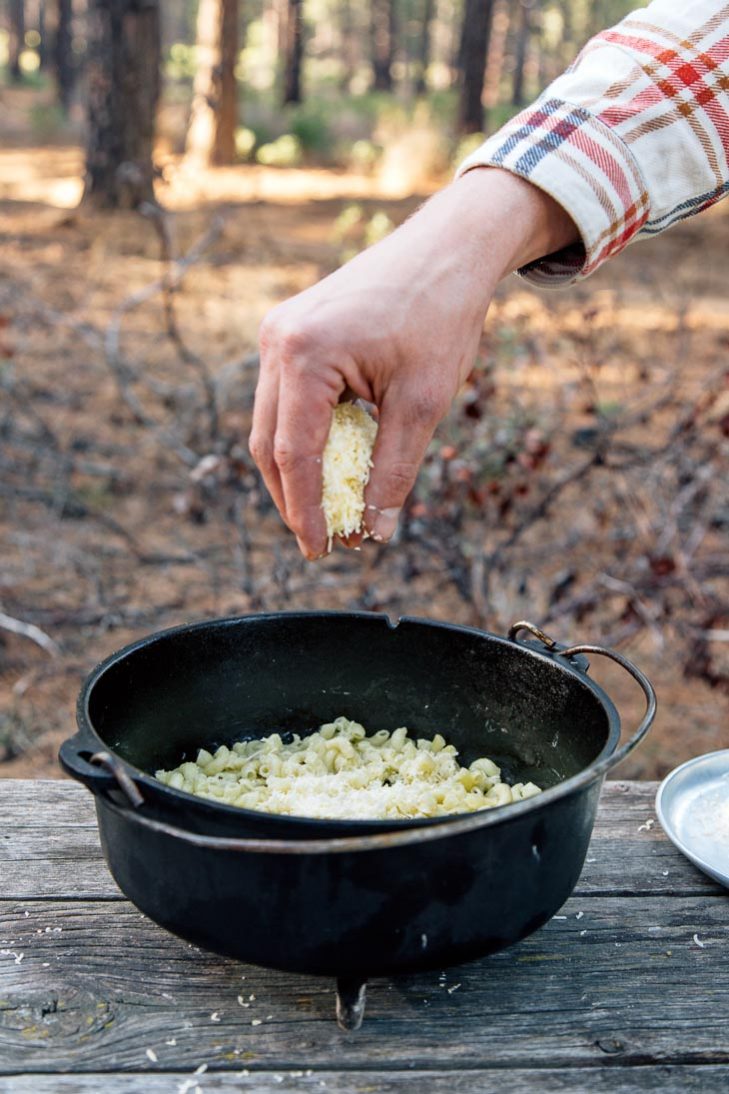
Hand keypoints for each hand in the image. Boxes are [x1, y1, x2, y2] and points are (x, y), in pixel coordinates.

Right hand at [249, 167, 577, 558]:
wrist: (448, 247)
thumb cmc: (441, 316)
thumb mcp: (424, 404)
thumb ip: (395, 470)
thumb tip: (377, 530)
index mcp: (305, 355)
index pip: (295, 455)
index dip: (306, 511)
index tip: (321, 551)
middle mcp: (277, 340)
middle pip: (269, 443)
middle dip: (294, 498)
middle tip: (323, 540)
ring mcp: (277, 331)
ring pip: (271, 423)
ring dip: (297, 470)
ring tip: (330, 508)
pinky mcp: (289, 329)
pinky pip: (284, 398)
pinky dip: (303, 435)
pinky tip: (332, 461)